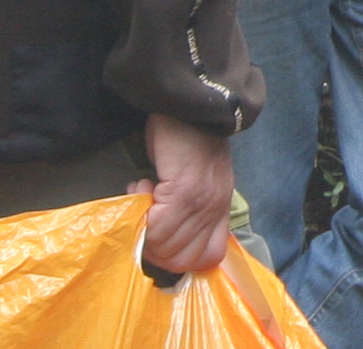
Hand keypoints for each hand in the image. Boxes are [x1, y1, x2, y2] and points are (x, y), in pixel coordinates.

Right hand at [130, 111, 236, 276]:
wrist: (191, 102)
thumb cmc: (189, 136)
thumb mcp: (200, 177)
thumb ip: (191, 206)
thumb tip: (166, 231)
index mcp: (221, 207)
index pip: (209, 257)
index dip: (180, 257)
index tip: (162, 234)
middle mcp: (216, 209)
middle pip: (185, 260)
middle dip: (158, 250)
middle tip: (147, 221)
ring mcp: (203, 202)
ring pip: (168, 248)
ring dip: (147, 231)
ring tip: (144, 198)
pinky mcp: (185, 190)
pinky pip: (158, 226)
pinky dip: (143, 214)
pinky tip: (141, 187)